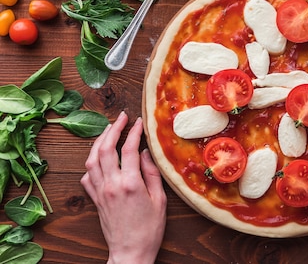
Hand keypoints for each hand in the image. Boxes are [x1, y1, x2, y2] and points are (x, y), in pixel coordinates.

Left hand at [81, 112, 166, 263]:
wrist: (130, 252)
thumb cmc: (149, 230)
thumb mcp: (159, 200)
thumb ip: (151, 173)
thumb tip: (144, 153)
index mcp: (130, 184)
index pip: (129, 149)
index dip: (134, 132)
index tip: (139, 122)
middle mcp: (111, 185)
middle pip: (105, 149)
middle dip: (113, 129)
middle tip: (121, 117)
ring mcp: (100, 192)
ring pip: (91, 160)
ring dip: (98, 142)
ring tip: (108, 131)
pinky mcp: (95, 200)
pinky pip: (87, 176)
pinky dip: (91, 163)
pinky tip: (98, 158)